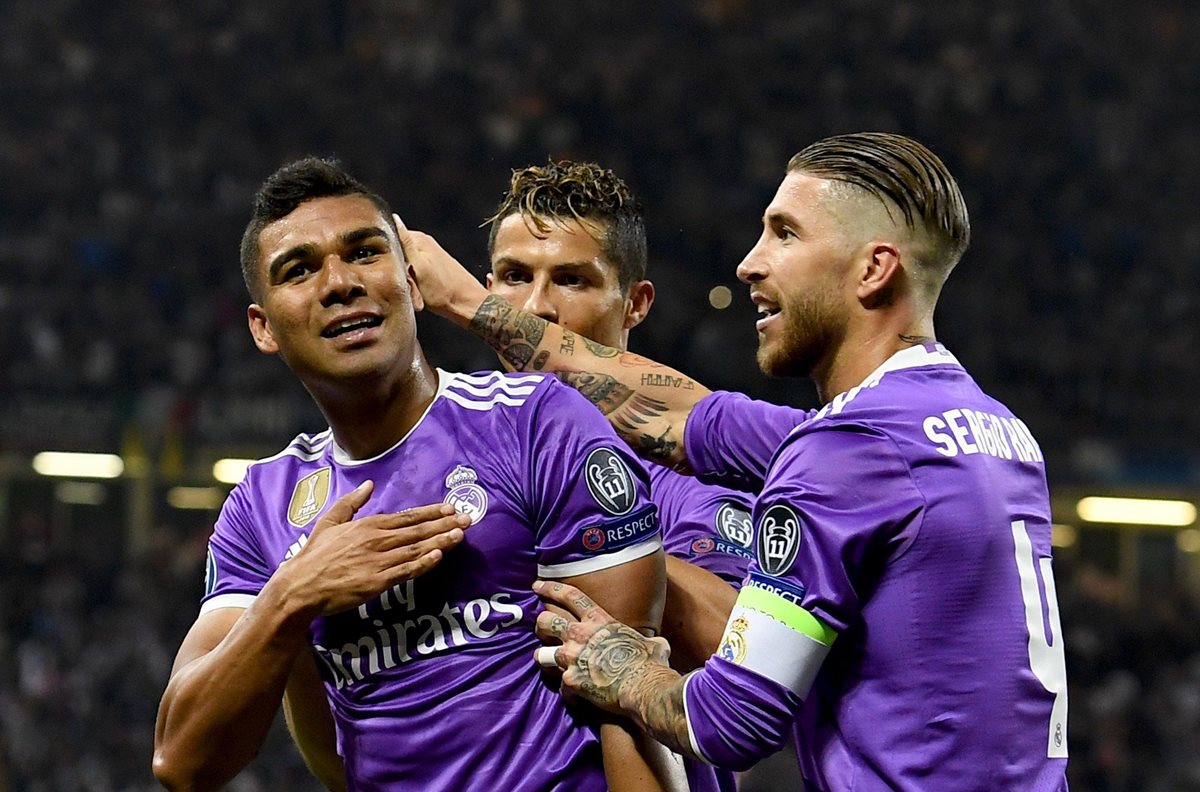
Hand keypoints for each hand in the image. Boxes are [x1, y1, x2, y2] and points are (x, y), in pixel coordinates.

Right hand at [283, 480, 469, 615]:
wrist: (301, 586)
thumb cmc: (314, 555)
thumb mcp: (329, 521)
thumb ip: (351, 502)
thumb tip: (368, 484)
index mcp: (369, 525)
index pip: (407, 516)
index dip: (431, 512)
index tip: (450, 508)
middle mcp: (378, 540)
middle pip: (418, 530)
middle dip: (445, 524)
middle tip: (468, 519)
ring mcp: (379, 561)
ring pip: (416, 549)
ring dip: (441, 541)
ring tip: (461, 535)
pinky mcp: (377, 582)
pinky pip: (406, 571)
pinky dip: (423, 563)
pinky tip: (438, 557)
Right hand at [393, 214, 487, 321]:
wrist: (464, 305)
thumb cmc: (444, 291)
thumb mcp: (418, 266)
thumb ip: (405, 243)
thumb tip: (394, 219)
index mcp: (419, 239)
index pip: (389, 236)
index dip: (385, 254)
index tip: (391, 268)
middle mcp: (423, 244)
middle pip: (395, 253)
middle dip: (395, 269)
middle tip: (406, 282)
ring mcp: (427, 257)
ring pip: (402, 266)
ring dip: (404, 279)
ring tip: (414, 289)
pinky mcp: (429, 269)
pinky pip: (411, 275)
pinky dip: (412, 284)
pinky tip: (418, 292)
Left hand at [533, 580, 671, 714]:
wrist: (644, 688)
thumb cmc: (651, 663)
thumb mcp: (653, 643)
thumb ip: (648, 640)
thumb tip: (658, 644)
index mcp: (599, 620)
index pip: (570, 596)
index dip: (551, 588)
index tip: (537, 586)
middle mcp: (580, 635)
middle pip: (546, 621)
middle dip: (541, 624)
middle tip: (541, 628)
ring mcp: (572, 658)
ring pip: (542, 654)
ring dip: (544, 658)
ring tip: (545, 661)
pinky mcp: (570, 682)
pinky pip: (561, 687)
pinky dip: (567, 692)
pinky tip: (574, 697)